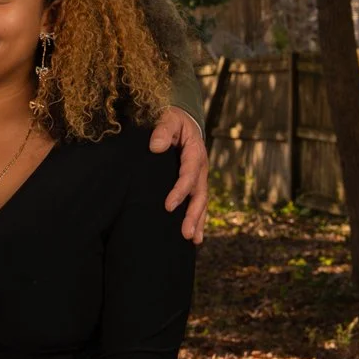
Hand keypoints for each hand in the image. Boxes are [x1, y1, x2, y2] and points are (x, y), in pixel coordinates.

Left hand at [152, 106, 208, 242]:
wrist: (184, 120)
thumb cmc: (174, 120)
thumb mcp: (169, 119)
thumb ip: (163, 130)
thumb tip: (156, 146)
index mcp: (195, 153)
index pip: (189, 175)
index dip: (180, 191)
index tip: (168, 206)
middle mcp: (201, 168)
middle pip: (199, 195)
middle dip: (193, 215)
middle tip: (185, 234)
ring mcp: (200, 177)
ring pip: (201, 202)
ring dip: (198, 221)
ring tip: (192, 240)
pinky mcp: (195, 183)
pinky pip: (198, 203)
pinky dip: (197, 219)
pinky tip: (194, 237)